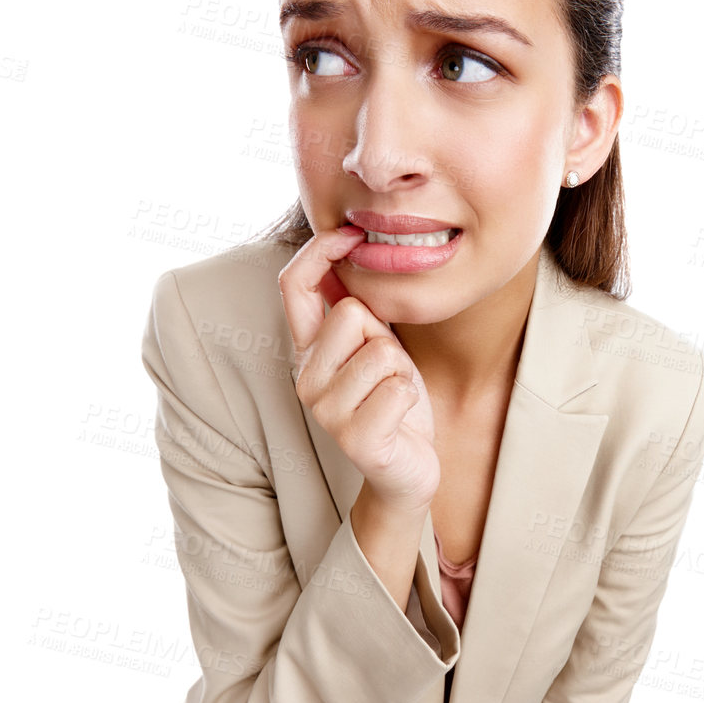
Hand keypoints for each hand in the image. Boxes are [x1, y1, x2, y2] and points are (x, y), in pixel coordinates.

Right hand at [277, 225, 440, 511]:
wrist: (407, 468)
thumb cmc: (392, 400)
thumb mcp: (374, 344)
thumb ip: (354, 307)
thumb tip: (349, 242)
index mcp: (307, 351)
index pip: (293, 286)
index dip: (318, 251)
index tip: (352, 234)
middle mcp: (306, 379)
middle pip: (351, 315)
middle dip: (384, 334)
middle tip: (387, 369)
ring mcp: (327, 413)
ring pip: (381, 352)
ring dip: (401, 370)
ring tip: (392, 394)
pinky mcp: (357, 439)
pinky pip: (398, 389)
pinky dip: (410, 397)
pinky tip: (400, 417)